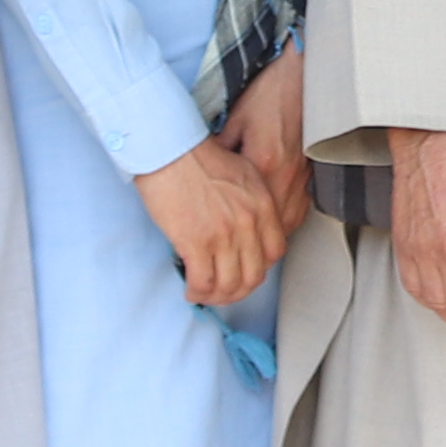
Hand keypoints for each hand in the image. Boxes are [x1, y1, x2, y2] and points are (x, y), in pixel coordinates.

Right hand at [137, 133, 288, 309]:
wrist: (170, 149)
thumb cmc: (198, 156)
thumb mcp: (242, 174)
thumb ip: (251, 203)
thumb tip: (244, 228)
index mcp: (262, 205)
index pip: (274, 252)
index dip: (259, 268)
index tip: (244, 271)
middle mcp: (248, 222)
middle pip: (254, 275)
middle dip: (238, 290)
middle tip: (223, 291)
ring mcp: (224, 235)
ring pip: (229, 285)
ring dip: (216, 297)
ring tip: (204, 294)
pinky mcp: (197, 243)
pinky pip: (203, 282)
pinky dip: (197, 293)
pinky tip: (190, 290)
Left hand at [218, 53, 316, 253]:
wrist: (299, 78)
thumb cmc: (266, 96)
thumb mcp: (233, 122)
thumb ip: (218, 152)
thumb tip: (200, 175)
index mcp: (263, 164)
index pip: (245, 214)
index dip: (229, 234)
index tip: (214, 244)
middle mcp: (285, 177)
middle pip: (267, 229)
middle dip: (248, 249)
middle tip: (229, 260)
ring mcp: (302, 179)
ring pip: (286, 226)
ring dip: (266, 242)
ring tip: (247, 253)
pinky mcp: (310, 176)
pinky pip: (297, 213)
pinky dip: (282, 227)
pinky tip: (269, 231)